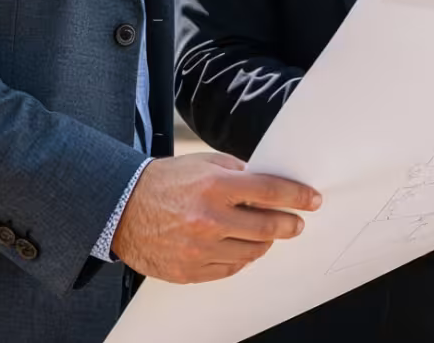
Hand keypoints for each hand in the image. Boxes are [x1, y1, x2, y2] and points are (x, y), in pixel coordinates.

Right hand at [111, 152, 319, 283]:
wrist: (121, 208)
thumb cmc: (164, 182)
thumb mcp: (203, 163)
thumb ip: (238, 172)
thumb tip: (270, 186)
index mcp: (214, 186)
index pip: (270, 191)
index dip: (297, 196)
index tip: (312, 201)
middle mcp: (208, 219)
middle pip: (267, 228)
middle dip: (289, 225)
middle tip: (296, 224)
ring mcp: (198, 248)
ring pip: (252, 251)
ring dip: (265, 242)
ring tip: (265, 234)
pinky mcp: (189, 270)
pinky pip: (230, 268)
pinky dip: (241, 257)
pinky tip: (241, 247)